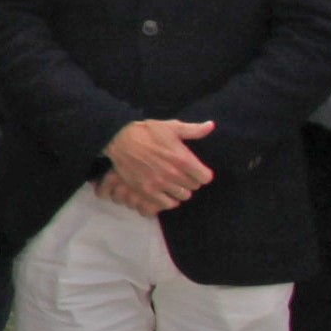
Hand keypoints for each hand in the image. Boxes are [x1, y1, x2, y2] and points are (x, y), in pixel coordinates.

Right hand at [98, 115, 216, 212]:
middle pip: (194, 187)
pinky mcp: (147, 191)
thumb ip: (193, 130)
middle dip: (190, 181)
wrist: (119, 140)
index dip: (202, 173)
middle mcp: (174, 174)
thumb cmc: (147, 132)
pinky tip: (164, 192)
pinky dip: (168, 199)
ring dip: (180, 190)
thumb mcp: (171, 127)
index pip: (205, 177)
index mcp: (183, 158)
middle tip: (182, 175)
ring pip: (182, 196)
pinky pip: (167, 204)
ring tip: (173, 184)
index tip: (195, 170)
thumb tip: (212, 126)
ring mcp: (160, 184)